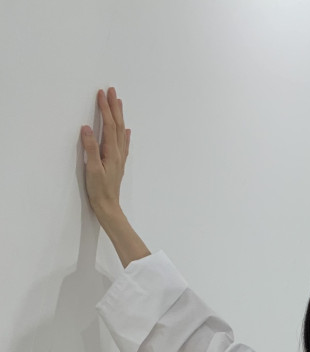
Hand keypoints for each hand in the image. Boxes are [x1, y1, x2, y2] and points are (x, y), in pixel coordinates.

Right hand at [81, 87, 129, 217]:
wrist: (108, 207)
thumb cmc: (99, 190)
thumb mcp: (91, 169)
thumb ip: (90, 148)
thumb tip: (86, 128)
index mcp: (111, 152)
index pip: (109, 125)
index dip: (105, 109)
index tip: (101, 94)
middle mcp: (118, 153)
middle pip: (117, 125)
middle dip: (114, 107)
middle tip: (111, 91)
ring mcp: (120, 158)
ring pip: (121, 132)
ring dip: (119, 116)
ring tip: (118, 103)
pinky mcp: (118, 164)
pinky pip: (123, 145)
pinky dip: (124, 134)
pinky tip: (126, 131)